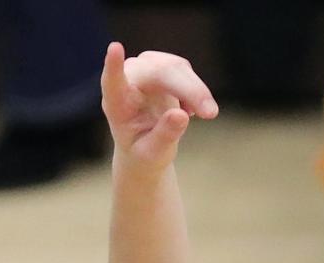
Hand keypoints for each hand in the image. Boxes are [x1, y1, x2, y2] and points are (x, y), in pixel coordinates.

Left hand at [101, 42, 217, 170]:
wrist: (145, 147)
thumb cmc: (143, 153)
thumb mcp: (152, 154)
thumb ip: (164, 137)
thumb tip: (180, 116)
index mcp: (116, 103)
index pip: (112, 82)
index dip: (114, 66)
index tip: (114, 47)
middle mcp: (128, 78)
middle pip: (160, 72)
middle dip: (189, 90)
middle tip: (211, 113)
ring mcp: (145, 67)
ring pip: (177, 67)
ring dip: (196, 91)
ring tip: (204, 115)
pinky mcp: (161, 63)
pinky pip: (184, 70)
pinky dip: (194, 90)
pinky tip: (187, 110)